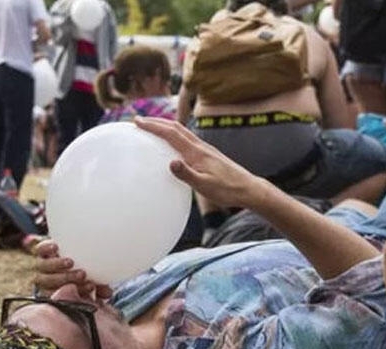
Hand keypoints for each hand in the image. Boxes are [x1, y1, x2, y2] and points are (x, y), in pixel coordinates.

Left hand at [32, 239, 112, 298]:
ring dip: (57, 265)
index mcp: (57, 291)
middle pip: (51, 282)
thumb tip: (108, 293)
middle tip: (83, 274)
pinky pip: (39, 250)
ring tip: (71, 262)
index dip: (77, 291)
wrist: (74, 251)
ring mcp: (42, 265)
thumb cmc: (84, 271)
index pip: (65, 294)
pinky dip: (46, 249)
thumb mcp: (90, 281)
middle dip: (67, 279)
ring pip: (44, 267)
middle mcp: (46, 279)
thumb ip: (98, 288)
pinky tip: (56, 247)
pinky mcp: (41, 250)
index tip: (92, 286)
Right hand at [134, 117, 268, 211]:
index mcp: (197, 152)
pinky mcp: (209, 155)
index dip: (153, 126)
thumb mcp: (205, 186)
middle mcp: (201, 147)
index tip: (137, 121)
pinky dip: (176, 136)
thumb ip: (187, 174)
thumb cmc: (227, 190)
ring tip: (153, 128)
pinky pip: (188, 140)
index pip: (171, 134)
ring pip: (182, 132)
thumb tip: (171, 162)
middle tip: (139, 121)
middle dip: (157, 122)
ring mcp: (206, 150)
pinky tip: (174, 144)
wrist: (248, 189)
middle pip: (176, 128)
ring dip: (166, 127)